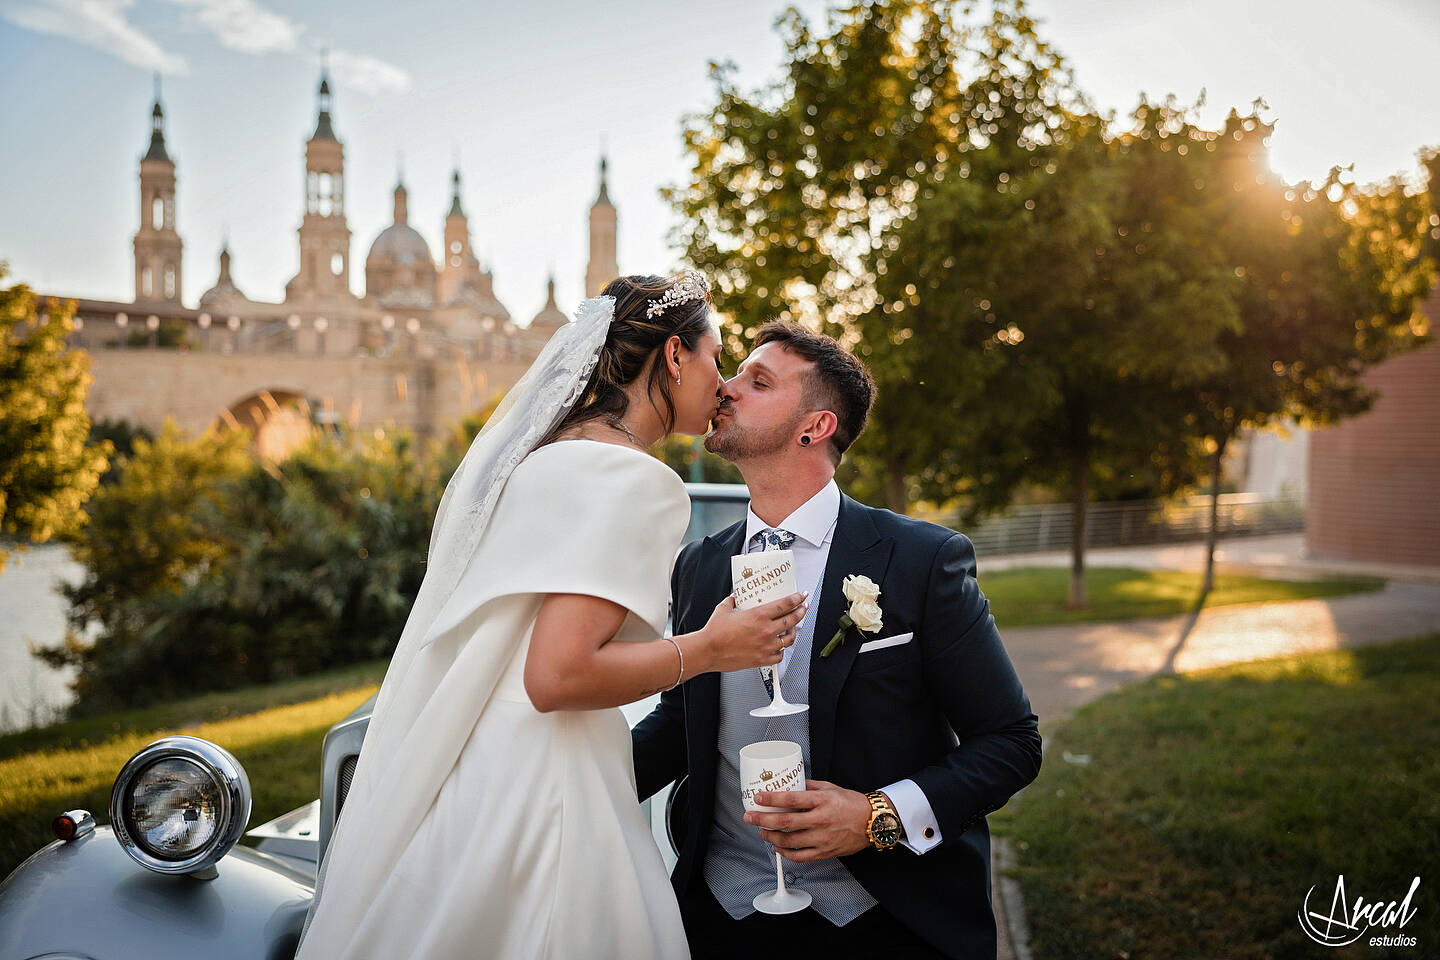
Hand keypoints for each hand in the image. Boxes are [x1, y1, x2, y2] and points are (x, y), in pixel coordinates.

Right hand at [698, 592, 807, 673]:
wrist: (708, 651)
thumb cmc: (714, 633)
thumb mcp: (724, 609)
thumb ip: (733, 601)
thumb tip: (736, 598)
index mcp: (758, 615)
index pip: (785, 604)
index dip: (797, 598)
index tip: (801, 596)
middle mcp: (765, 631)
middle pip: (792, 620)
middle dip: (801, 612)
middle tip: (803, 608)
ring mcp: (765, 646)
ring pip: (790, 639)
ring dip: (793, 632)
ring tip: (792, 628)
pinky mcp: (762, 659)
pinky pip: (780, 655)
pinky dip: (781, 650)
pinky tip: (779, 646)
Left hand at [744, 780, 873, 861]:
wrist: (872, 822)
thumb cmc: (852, 803)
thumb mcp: (830, 787)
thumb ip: (809, 786)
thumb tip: (790, 784)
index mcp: (822, 801)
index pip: (791, 800)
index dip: (771, 799)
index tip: (758, 798)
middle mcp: (821, 820)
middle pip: (785, 823)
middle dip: (763, 820)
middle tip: (750, 817)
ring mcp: (823, 838)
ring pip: (790, 841)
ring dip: (771, 837)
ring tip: (762, 832)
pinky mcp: (825, 852)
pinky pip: (800, 856)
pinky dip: (786, 853)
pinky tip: (778, 847)